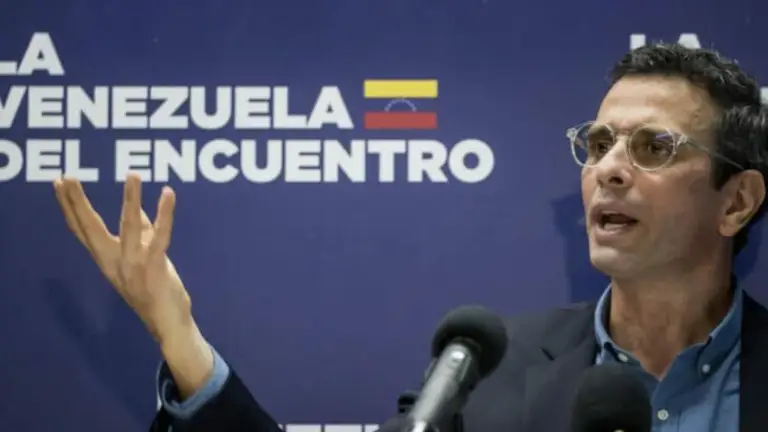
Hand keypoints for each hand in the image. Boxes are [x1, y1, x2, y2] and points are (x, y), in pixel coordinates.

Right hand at [54, 174, 213, 397]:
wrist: (167, 324)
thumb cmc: (155, 289)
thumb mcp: (141, 258)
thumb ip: (140, 233)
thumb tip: (137, 207)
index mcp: (106, 260)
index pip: (82, 230)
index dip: (69, 207)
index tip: (59, 184)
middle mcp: (114, 262)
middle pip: (91, 227)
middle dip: (79, 202)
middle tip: (68, 177)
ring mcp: (133, 265)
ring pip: (129, 225)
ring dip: (130, 198)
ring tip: (132, 174)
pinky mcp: (154, 267)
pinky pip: (160, 235)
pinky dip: (165, 213)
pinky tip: (167, 194)